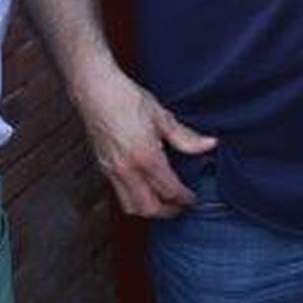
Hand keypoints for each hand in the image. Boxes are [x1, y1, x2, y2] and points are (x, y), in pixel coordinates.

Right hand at [85, 69, 216, 218]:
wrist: (95, 90)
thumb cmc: (125, 98)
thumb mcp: (162, 116)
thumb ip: (186, 136)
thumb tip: (208, 144)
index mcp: (145, 157)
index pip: (169, 191)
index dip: (185, 199)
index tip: (193, 199)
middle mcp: (127, 170)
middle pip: (150, 208)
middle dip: (168, 211)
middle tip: (181, 206)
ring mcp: (112, 171)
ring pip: (131, 207)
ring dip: (149, 210)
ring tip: (163, 202)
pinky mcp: (103, 168)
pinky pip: (119, 195)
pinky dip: (134, 200)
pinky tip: (144, 189)